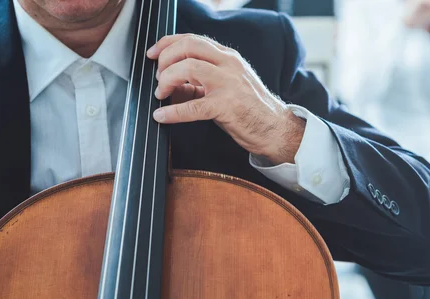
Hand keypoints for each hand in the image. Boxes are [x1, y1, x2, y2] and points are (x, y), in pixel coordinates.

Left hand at [147, 34, 304, 164]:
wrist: (276, 129)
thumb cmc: (252, 110)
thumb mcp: (226, 87)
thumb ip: (200, 83)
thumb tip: (172, 85)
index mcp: (228, 58)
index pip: (192, 39)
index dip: (167, 44)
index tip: (153, 54)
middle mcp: (229, 65)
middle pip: (188, 47)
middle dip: (165, 60)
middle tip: (158, 78)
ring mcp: (229, 84)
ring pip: (188, 68)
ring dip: (167, 80)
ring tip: (161, 94)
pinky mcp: (227, 106)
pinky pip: (193, 106)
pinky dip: (173, 112)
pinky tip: (162, 116)